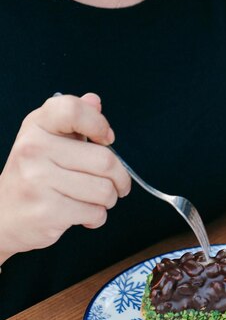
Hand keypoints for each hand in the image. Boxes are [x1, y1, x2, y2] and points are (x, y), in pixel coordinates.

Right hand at [0, 93, 130, 263]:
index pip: (73, 110)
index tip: (107, 139)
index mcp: (37, 126)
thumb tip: (94, 101)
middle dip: (120, 178)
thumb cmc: (33, 178)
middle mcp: (34, 149)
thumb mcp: (47, 141)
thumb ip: (73, 121)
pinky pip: (95, 213)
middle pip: (105, 160)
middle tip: (117, 185)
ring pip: (104, 190)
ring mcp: (39, 180)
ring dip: (109, 200)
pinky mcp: (48, 211)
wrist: (5, 217)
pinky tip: (83, 215)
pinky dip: (97, 218)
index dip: (99, 124)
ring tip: (96, 201)